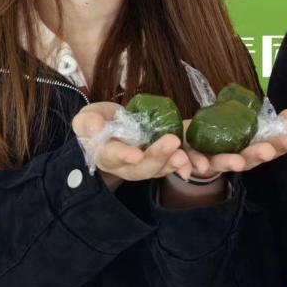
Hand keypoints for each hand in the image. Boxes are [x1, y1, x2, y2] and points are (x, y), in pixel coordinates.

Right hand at [71, 102, 192, 189]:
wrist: (112, 128)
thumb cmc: (97, 123)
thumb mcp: (87, 117)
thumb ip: (87, 122)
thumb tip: (94, 126)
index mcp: (106, 155)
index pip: (113, 156)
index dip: (124, 155)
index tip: (135, 154)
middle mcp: (127, 166)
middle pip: (141, 168)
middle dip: (157, 157)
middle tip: (171, 143)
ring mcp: (145, 164)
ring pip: (160, 169)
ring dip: (174, 163)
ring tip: (185, 155)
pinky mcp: (161, 159)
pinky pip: (174, 163)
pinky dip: (187, 163)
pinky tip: (198, 161)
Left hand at [182, 110, 286, 177]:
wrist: (190, 145)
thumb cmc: (222, 133)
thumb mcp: (243, 124)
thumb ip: (265, 121)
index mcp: (248, 149)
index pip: (268, 149)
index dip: (280, 146)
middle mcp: (234, 159)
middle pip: (248, 159)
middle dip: (258, 155)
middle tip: (267, 151)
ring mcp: (213, 161)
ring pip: (222, 163)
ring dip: (230, 162)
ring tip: (237, 162)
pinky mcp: (194, 161)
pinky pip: (194, 163)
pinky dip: (196, 164)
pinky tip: (200, 166)